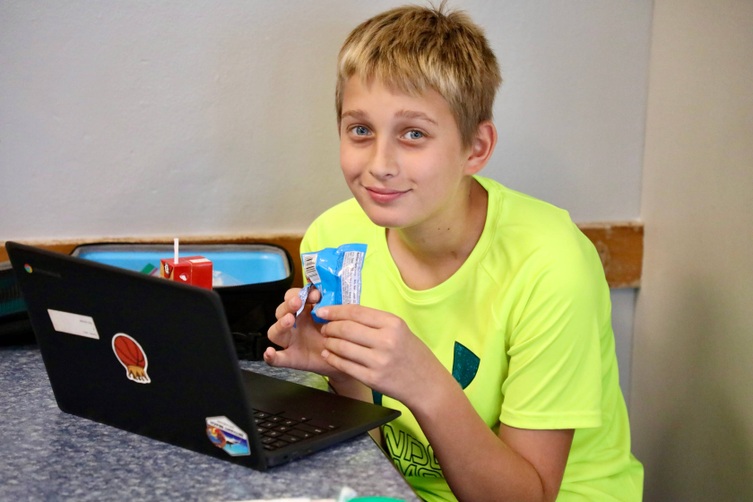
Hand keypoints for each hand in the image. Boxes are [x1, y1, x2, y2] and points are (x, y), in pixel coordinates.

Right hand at [264, 287, 345, 377]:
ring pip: (275, 332)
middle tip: (298, 302)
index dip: (301, 293)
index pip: (293, 297)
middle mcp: (294, 325)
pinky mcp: (291, 359)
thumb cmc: (338, 333)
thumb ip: (332, 302)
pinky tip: (270, 352)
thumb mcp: (336, 316)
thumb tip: (329, 290)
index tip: (316, 295)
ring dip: (280, 324)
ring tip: (289, 320)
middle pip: (281, 311)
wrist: (344, 356)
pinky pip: (277, 359)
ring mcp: (290, 342)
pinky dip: (271, 356)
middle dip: (288, 305)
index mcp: (304, 311)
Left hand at [316, 304, 446, 406]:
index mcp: (393, 324)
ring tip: (326, 341)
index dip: (335, 310)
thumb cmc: (412, 354)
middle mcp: (386, 340)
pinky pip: (344, 365)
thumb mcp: (400, 330)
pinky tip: (328, 355)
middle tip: (324, 328)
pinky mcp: (372, 378)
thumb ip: (375, 322)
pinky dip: (332, 358)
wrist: (426, 384)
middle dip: (330, 327)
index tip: (323, 311)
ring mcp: (378, 361)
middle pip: (346, 328)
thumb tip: (345, 314)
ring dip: (329, 343)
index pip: (356, 312)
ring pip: (342, 347)